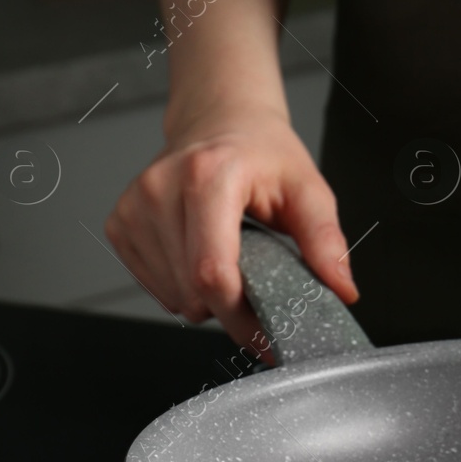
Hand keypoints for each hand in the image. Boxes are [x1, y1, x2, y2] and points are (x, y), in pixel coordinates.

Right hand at [106, 104, 359, 346]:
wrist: (218, 121)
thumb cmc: (262, 154)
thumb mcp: (308, 190)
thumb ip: (326, 241)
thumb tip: (342, 289)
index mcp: (207, 176)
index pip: (212, 272)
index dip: (242, 319)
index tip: (269, 340)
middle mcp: (161, 189)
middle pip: (192, 292)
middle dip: (230, 310)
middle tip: (258, 288)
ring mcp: (133, 207)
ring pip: (173, 297)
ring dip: (206, 299)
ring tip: (229, 260)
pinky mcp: (119, 223)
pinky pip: (154, 287)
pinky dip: (183, 288)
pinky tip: (200, 255)